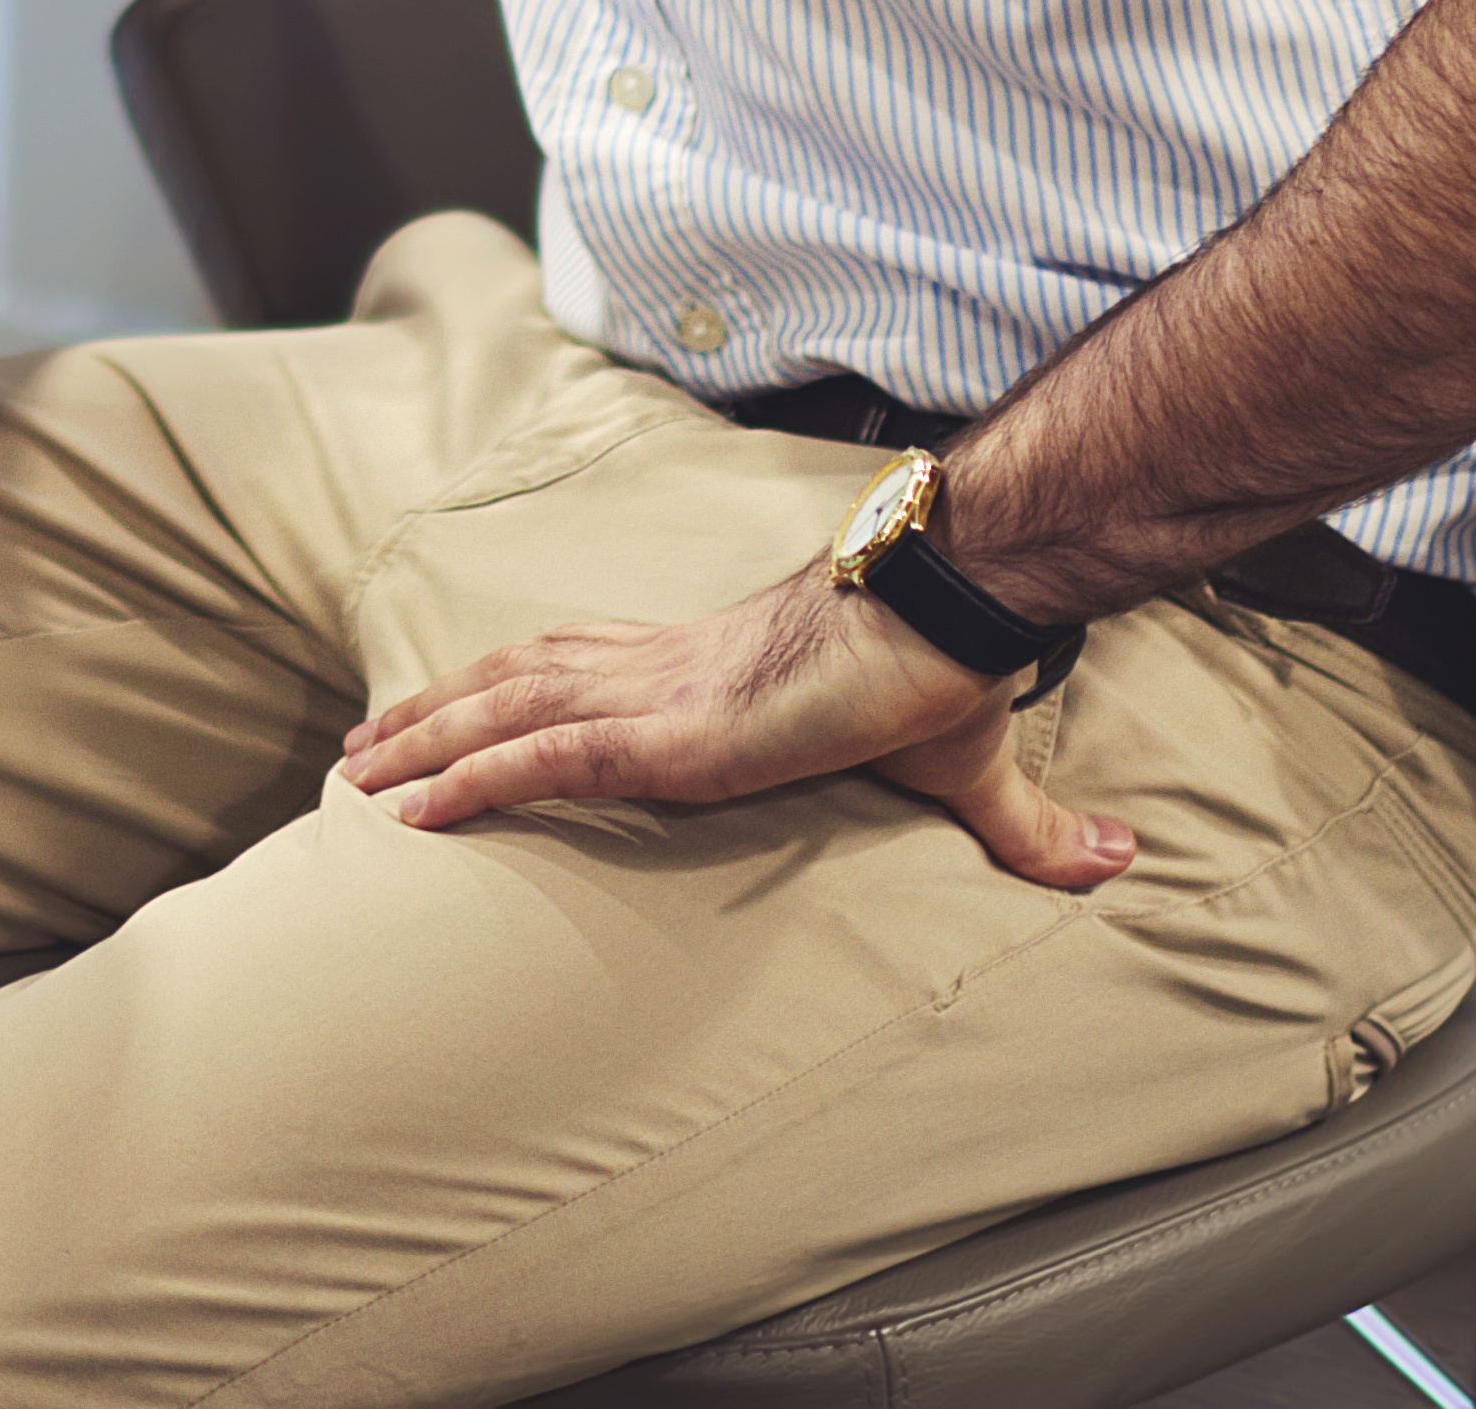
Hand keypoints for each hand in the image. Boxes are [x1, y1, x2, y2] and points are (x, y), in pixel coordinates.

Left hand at [336, 563, 1134, 892]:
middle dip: (435, 711)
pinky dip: (466, 778)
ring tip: (355, 777)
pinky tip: (407, 807)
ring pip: (503, 710)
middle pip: (515, 677)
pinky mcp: (664, 735)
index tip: (455, 708)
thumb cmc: (946, 671)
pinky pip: (539, 757)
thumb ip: (1024, 830)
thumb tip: (1120, 861)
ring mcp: (654, 698)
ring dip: (422, 740)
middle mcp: (661, 669)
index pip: (585, 663)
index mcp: (709, 668)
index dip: (512, 685)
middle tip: (363, 748)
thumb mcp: (968, 768)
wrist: (951, 613)